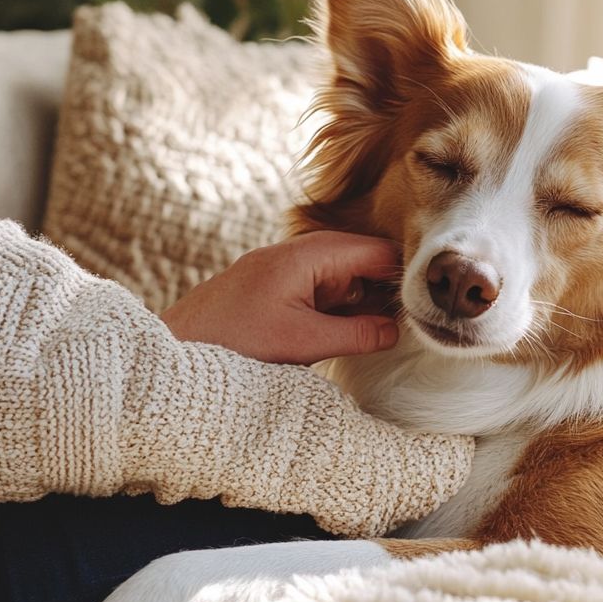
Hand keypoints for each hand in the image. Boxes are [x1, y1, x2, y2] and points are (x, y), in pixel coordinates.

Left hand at [160, 231, 400, 364]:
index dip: (406, 273)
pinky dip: (339, 312)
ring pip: (342, 280)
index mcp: (306, 255)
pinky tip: (349, 336)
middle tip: (416, 321)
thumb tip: (397, 330)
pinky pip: (320, 294)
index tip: (431, 299)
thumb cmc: (230, 342)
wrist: (171, 351)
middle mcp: (296, 255)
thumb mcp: (303, 342)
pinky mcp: (274, 291)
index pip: (374, 250)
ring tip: (385, 333)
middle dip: (387, 290)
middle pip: (361, 262)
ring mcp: (283, 272)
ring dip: (363, 304)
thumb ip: (357, 334)